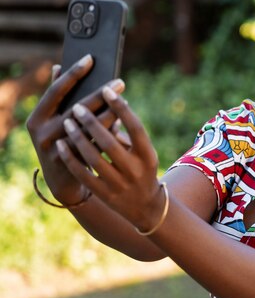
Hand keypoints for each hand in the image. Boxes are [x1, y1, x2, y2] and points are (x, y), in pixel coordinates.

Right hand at [26, 55, 124, 204]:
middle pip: (76, 108)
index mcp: (37, 117)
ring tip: (124, 100)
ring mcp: (56, 150)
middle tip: (120, 82)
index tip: (90, 58)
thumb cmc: (61, 139)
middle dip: (100, 94)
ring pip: (88, 128)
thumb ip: (58, 96)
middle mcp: (42, 133)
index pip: (56, 90)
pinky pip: (95, 144)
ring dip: (109, 113)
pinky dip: (109, 131)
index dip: (73, 74)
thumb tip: (59, 65)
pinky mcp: (72, 164)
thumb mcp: (54, 119)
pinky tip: (122, 120)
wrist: (63, 180)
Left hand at [56, 86, 163, 230]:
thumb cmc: (142, 169)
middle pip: (109, 142)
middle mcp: (135, 169)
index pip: (135, 127)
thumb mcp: (143, 152)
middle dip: (91, 121)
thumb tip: (107, 107)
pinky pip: (83, 174)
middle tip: (77, 106)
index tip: (108, 90)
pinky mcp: (105, 194)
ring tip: (68, 121)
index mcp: (148, 155)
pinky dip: (71, 157)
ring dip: (78, 137)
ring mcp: (119, 184)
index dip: (121, 108)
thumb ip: (126, 133)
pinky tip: (62, 143)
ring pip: (93, 157)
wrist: (145, 207)